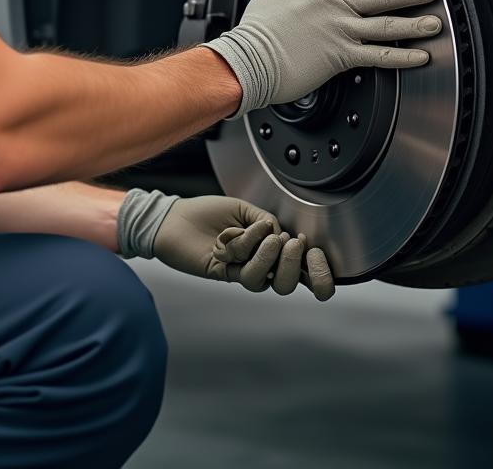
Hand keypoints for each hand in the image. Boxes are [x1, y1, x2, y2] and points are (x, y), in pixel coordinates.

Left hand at [150, 195, 334, 299]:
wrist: (175, 217)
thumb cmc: (206, 213)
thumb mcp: (244, 210)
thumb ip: (267, 222)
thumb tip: (281, 235)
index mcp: (268, 248)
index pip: (301, 269)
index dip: (318, 272)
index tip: (318, 257)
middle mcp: (258, 263)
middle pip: (290, 283)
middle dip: (297, 264)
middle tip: (293, 244)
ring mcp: (242, 271)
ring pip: (269, 281)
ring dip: (272, 257)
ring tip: (269, 237)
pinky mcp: (226, 274)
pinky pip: (246, 272)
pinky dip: (248, 250)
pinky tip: (238, 236)